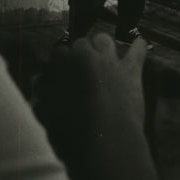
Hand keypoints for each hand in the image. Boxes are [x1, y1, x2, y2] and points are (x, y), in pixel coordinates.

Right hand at [34, 32, 147, 157]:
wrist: (107, 139)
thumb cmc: (73, 133)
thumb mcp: (48, 115)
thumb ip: (43, 97)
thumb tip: (40, 85)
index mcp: (62, 67)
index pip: (59, 52)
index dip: (62, 62)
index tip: (62, 71)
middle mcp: (85, 58)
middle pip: (81, 43)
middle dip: (81, 52)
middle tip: (83, 67)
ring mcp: (109, 61)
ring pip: (104, 39)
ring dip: (102, 45)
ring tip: (104, 55)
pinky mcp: (130, 70)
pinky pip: (138, 49)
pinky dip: (138, 46)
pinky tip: (139, 44)